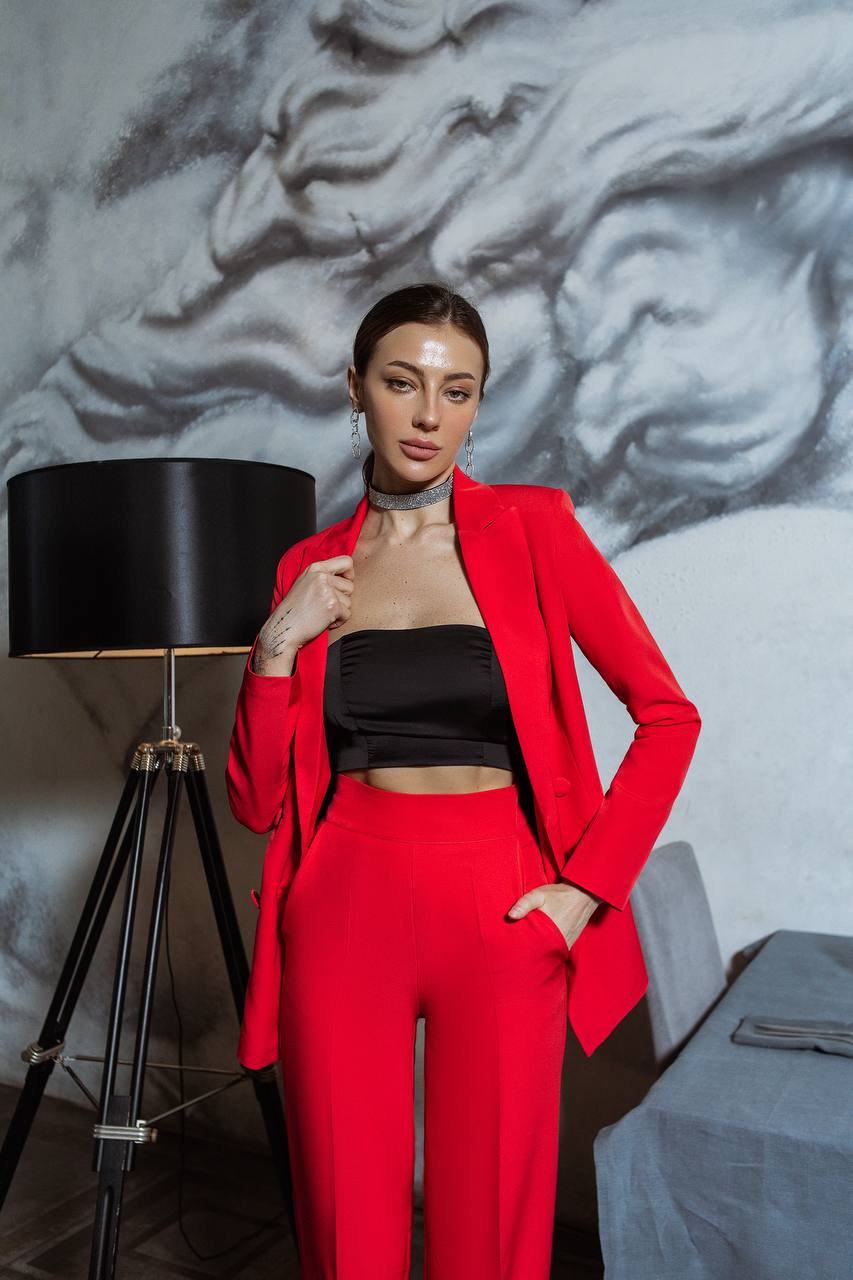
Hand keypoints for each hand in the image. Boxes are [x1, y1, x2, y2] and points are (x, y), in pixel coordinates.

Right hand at [253, 554, 354, 674]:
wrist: (284, 628)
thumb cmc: (294, 609)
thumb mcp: (305, 582)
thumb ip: (323, 576)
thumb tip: (346, 574)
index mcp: (315, 568)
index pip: (347, 561)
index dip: (349, 574)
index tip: (342, 584)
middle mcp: (321, 576)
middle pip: (350, 585)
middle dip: (342, 598)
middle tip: (324, 605)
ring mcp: (327, 590)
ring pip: (349, 601)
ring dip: (339, 611)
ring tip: (321, 613)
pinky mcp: (332, 605)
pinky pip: (347, 614)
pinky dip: (338, 621)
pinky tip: (323, 621)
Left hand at [508, 880, 600, 949]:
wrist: (583, 894)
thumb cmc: (559, 894)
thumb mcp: (539, 895)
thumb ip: (525, 904)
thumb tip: (511, 915)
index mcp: (551, 931)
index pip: (533, 948)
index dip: (523, 949)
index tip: (515, 948)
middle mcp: (560, 941)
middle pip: (541, 952)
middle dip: (530, 952)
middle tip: (519, 950)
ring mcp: (567, 943)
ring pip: (550, 952)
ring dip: (541, 951)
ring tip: (529, 949)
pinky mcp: (570, 942)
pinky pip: (558, 950)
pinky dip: (550, 949)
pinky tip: (542, 945)